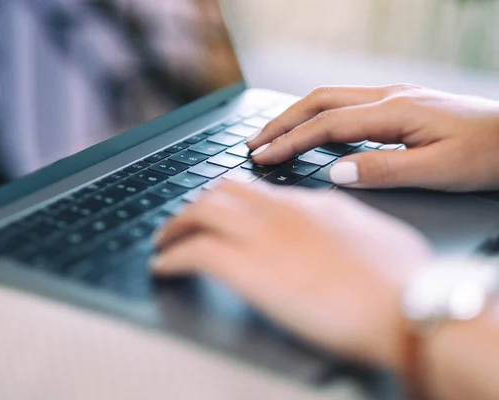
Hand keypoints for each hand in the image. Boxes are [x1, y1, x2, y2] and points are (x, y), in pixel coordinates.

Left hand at [152, 181, 431, 369]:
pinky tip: (163, 267)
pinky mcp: (246, 267)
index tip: (221, 214)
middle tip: (185, 223)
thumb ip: (347, 227)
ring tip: (165, 242)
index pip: (258, 192)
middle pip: (222, 193)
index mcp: (313, 203)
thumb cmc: (403, 281)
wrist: (406, 305)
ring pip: (200, 213)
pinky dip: (171, 258)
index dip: (233, 202)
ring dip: (175, 228)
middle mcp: (282, 211)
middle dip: (197, 207)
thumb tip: (336, 230)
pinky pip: (193, 253)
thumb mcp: (376, 238)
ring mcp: (262, 235)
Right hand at [247, 85, 498, 190]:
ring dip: (297, 116)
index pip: (327, 125)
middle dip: (282, 121)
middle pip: (319, 102)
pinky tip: (313, 131)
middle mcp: (390, 97)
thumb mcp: (438, 170)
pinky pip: (347, 104)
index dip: (290, 141)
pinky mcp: (401, 104)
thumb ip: (384, 170)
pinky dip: (319, 116)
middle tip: (254, 142)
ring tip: (273, 135)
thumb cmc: (486, 154)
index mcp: (395, 111)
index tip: (263, 157)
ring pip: (331, 98)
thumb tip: (335, 172)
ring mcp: (395, 96)